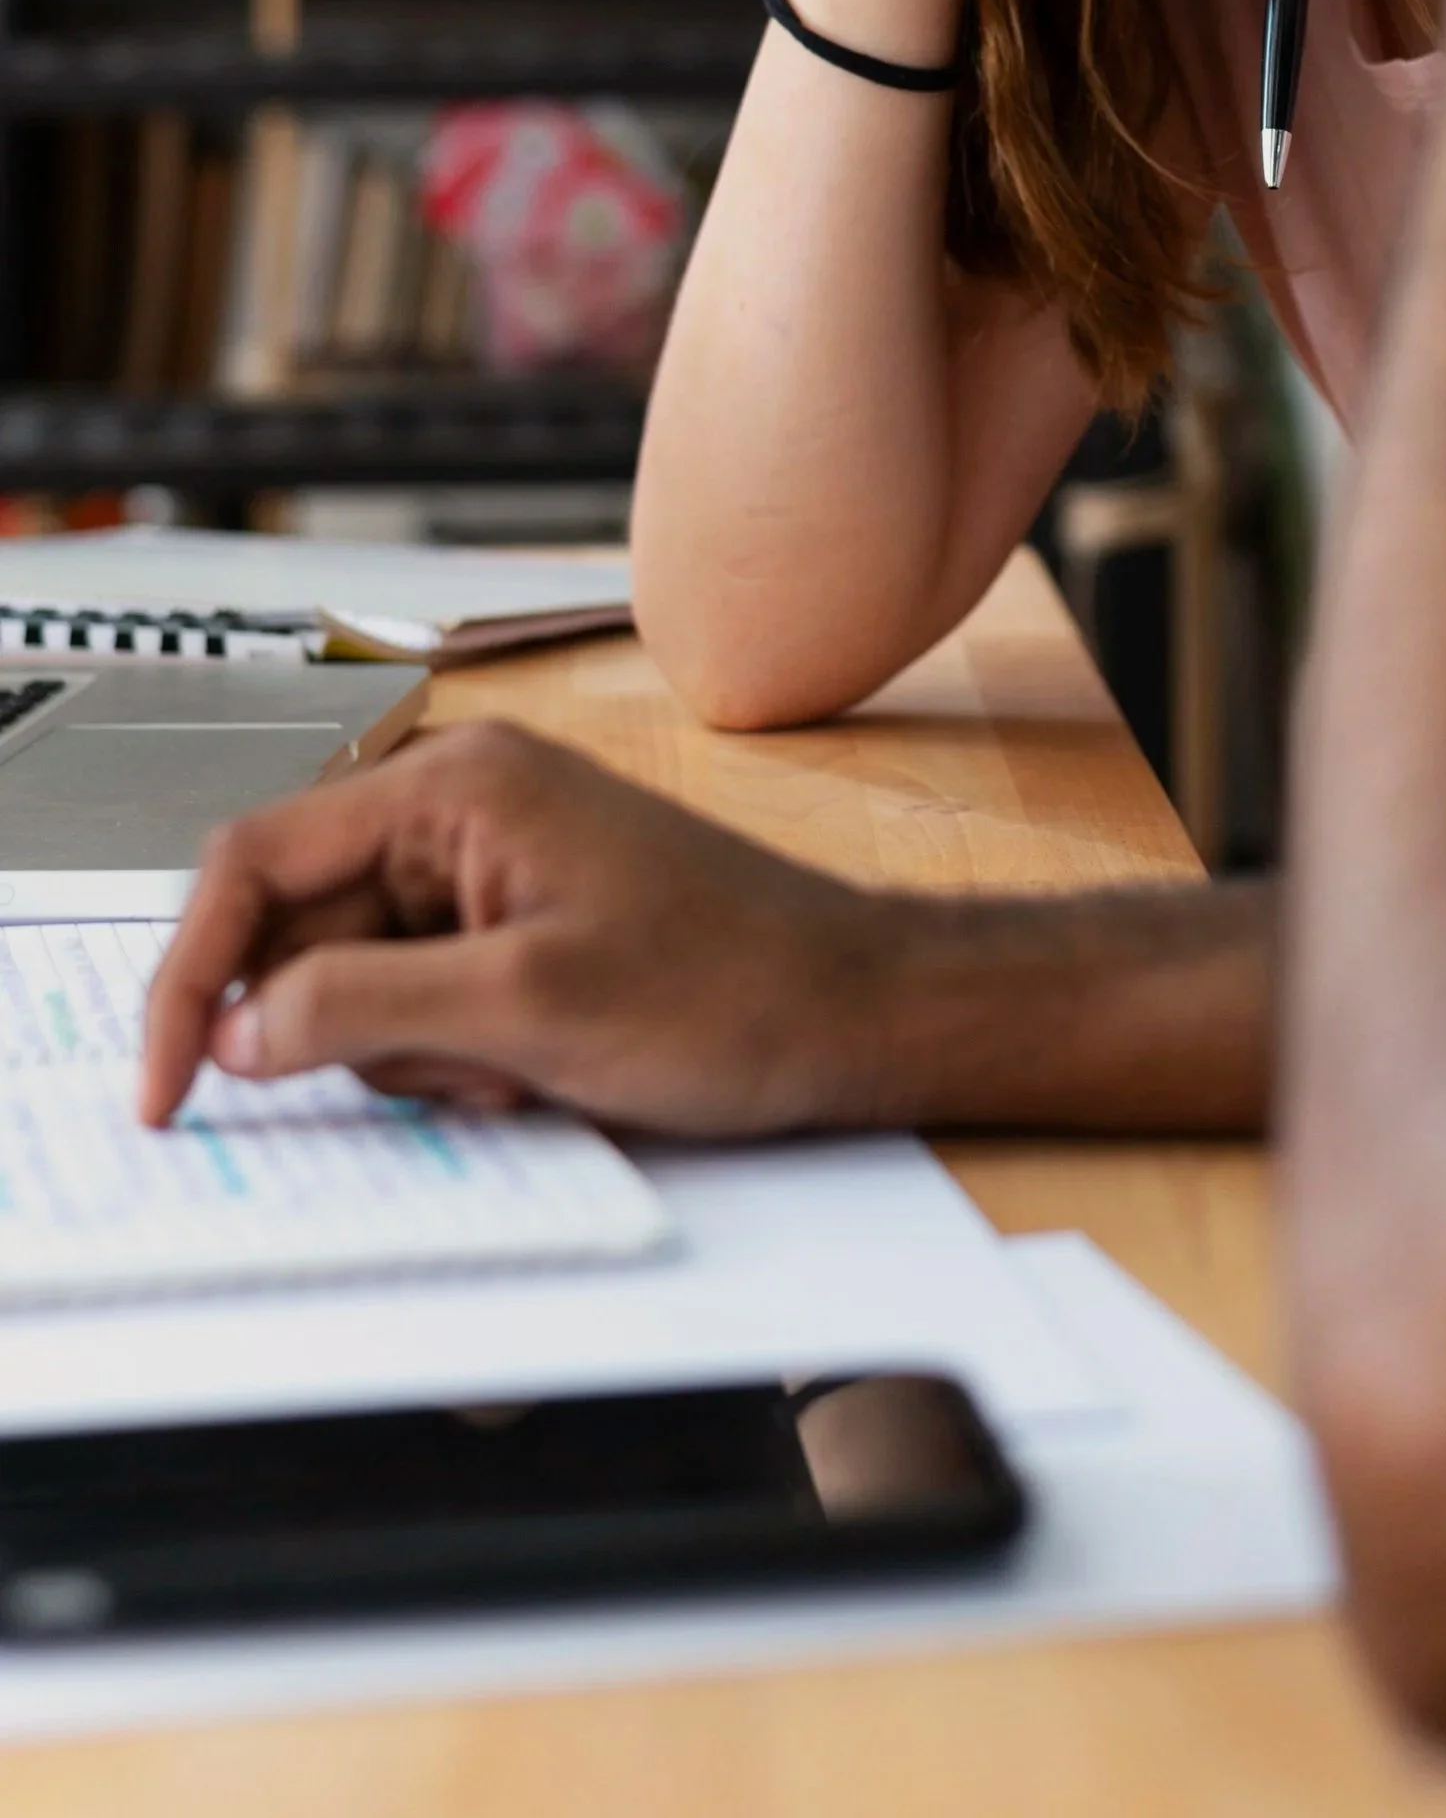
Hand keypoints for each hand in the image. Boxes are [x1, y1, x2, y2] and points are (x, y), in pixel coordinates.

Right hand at [139, 724, 950, 1137]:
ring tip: (529, 1064)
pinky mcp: (515, 918)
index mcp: (455, 785)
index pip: (256, 861)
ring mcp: (489, 860)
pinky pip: (422, 998)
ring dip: (420, 1055)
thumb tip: (240, 1027)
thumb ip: (365, 1009)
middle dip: (354, 1030)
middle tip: (460, 1072)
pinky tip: (543, 1067)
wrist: (855, 1009)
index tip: (170, 1081)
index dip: (192, 976)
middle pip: (304, 931)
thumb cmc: (733, 985)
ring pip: (359, 982)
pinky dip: (459, 1057)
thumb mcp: (529, 1012)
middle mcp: (461, 804)